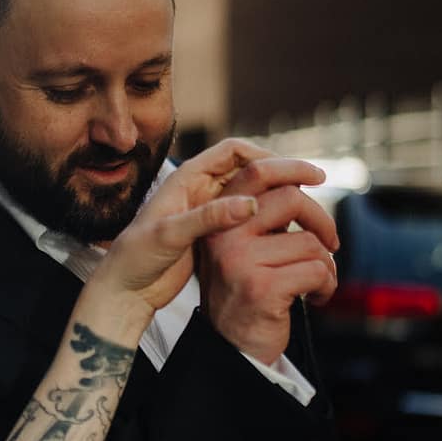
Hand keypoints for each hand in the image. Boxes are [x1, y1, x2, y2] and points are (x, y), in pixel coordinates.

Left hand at [94, 139, 322, 313]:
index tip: (299, 170)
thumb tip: (249, 204)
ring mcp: (209, 209)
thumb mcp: (169, 237)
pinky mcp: (214, 232)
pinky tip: (291, 230)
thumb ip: (207, 219)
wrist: (125, 289)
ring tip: (311, 207)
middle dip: (283, 172)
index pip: (235, 151)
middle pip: (250, 168)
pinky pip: (250, 215)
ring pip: (254, 191)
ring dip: (281, 195)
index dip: (269, 155)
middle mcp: (200, 188)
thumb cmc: (136, 260)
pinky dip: (272, 217)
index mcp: (186, 178)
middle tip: (317, 182)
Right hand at [196, 169, 339, 364]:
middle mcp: (223, 236)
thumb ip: (261, 218)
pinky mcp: (262, 288)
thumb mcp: (241, 248)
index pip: (255, 174)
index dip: (293, 167)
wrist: (232, 347)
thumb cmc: (246, 294)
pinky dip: (327, 286)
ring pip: (310, 242)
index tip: (319, 175)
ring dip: (327, 265)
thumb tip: (298, 181)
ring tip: (318, 282)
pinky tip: (317, 298)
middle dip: (322, 221)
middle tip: (331, 243)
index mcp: (219, 220)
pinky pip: (316, 271)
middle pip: (291, 199)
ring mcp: (240, 261)